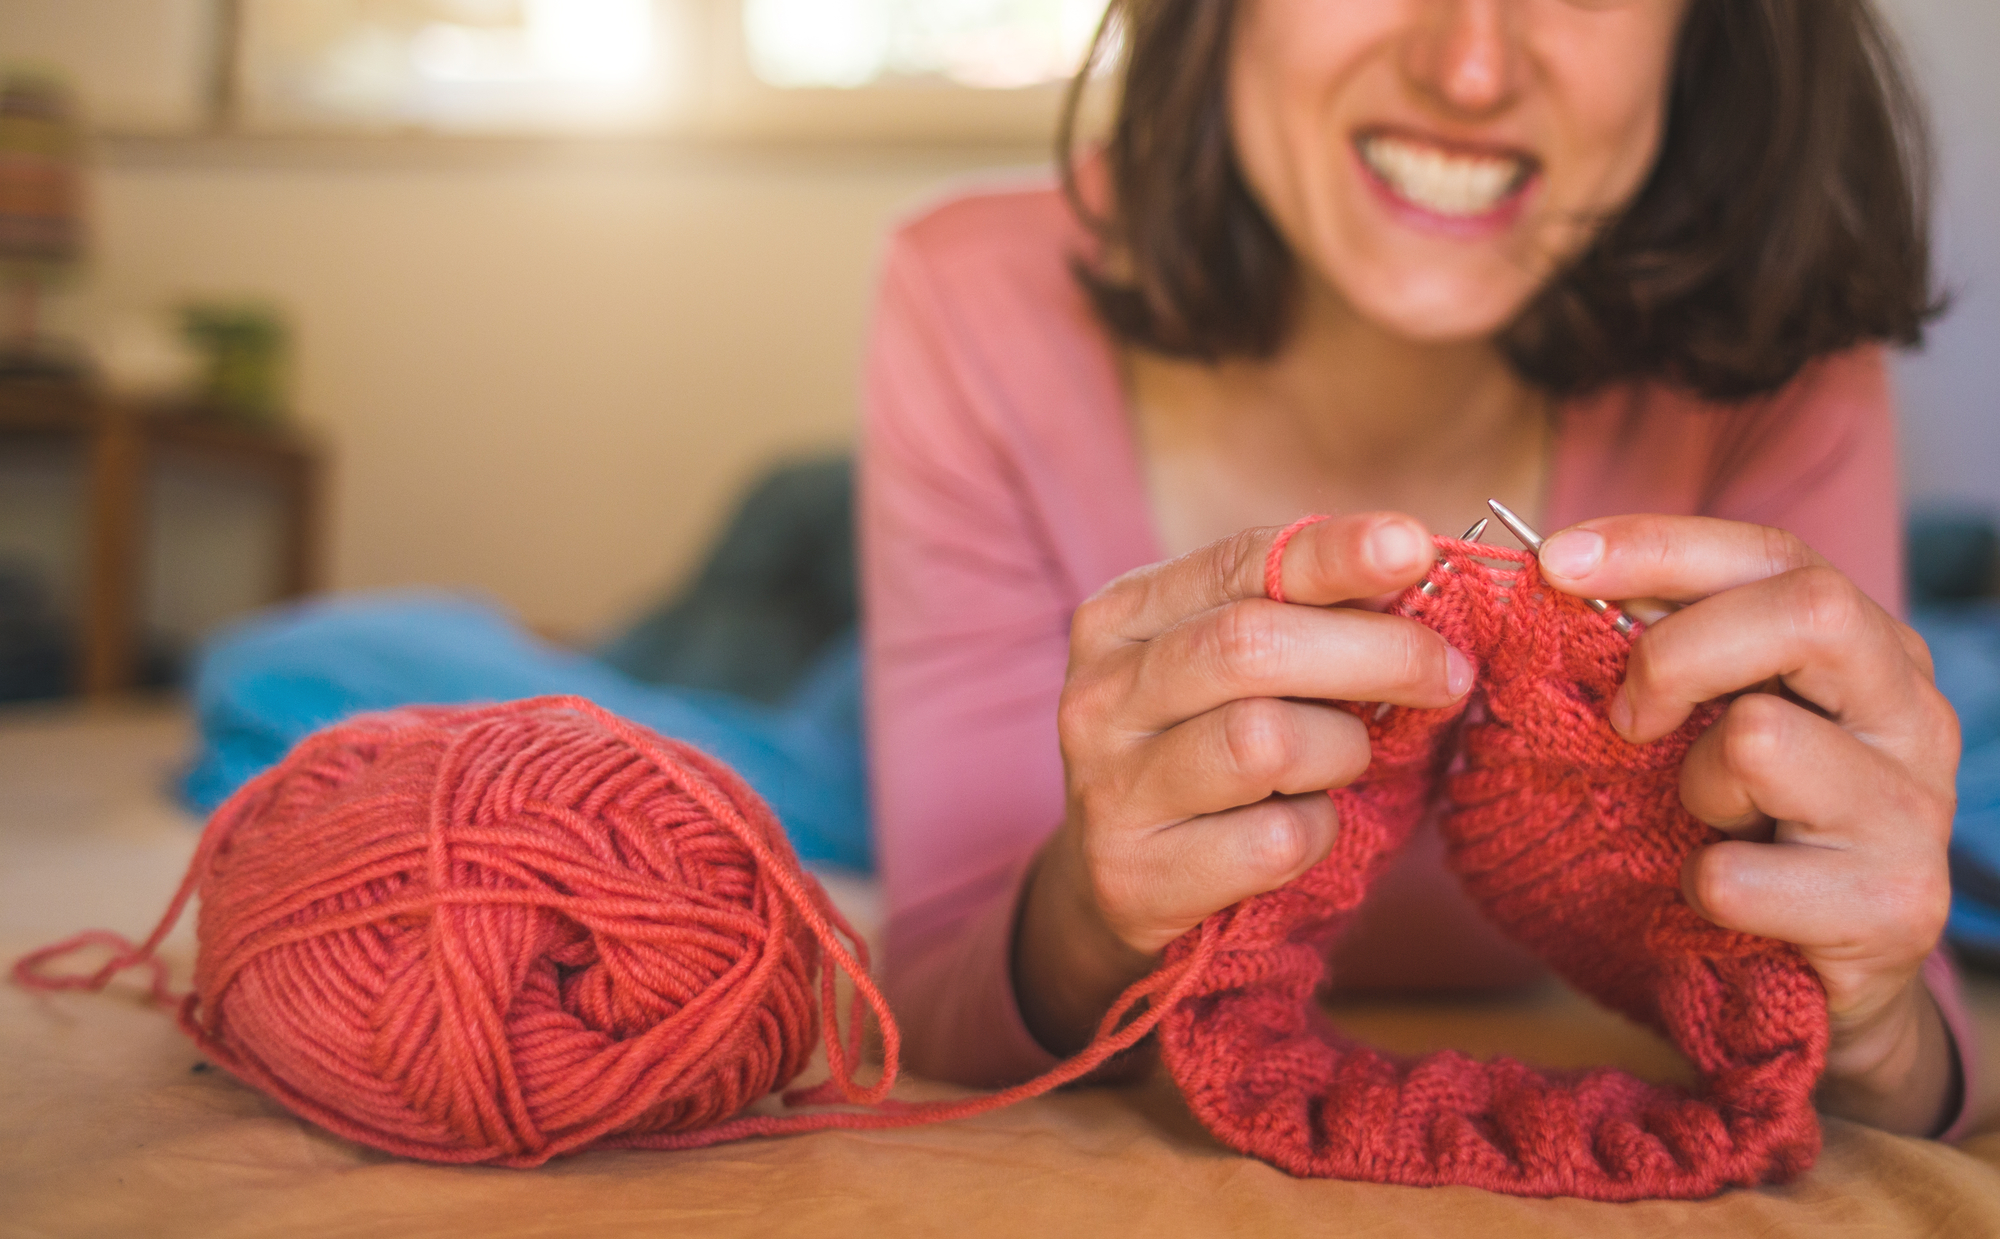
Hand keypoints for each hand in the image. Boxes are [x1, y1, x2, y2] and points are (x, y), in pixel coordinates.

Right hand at [1013, 513, 1475, 1054]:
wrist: (1121, 881)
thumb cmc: (1210, 750)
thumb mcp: (1238, 668)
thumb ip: (1303, 615)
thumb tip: (1415, 566)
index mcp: (1121, 617)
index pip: (1238, 562)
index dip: (1334, 553)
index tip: (1414, 547)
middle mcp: (1100, 695)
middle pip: (1250, 645)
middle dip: (1375, 651)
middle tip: (1449, 672)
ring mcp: (1111, 788)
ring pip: (1264, 742)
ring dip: (1342, 750)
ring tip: (1347, 760)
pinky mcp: (1136, 876)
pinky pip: (1274, 839)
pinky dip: (1321, 831)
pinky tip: (1309, 826)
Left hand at [1537, 515, 1961, 1136]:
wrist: (1817, 986)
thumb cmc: (1747, 830)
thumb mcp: (1711, 722)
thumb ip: (1665, 646)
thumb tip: (1559, 572)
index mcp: (1866, 648)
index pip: (1771, 555)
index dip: (1657, 546)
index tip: (1556, 560)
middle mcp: (1911, 713)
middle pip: (1808, 610)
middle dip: (1677, 652)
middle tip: (1627, 718)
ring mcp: (1913, 810)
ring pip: (1763, 740)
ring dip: (1694, 787)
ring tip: (1708, 824)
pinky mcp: (1893, 908)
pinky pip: (1738, 875)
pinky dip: (1700, 889)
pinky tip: (1723, 900)